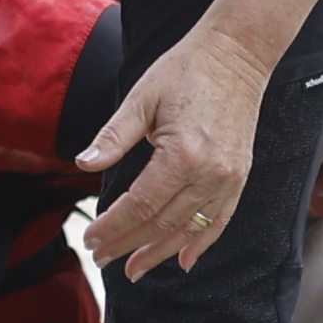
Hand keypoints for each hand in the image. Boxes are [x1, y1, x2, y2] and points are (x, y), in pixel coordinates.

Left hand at [78, 25, 274, 278]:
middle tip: (102, 257)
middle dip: (128, 244)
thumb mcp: (140, 98)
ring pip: (189, 229)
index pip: (139, 205)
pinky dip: (201, 243)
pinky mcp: (239, 176)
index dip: (113, 227)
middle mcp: (209, 173)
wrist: (237, 54)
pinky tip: (184, 260)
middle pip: (162, 223)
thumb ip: (113, 137)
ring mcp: (229, 178)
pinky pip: (219, 220)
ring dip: (160, 252)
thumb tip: (83, 164)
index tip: (91, 239)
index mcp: (182, 154)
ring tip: (134, 268)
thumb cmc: (186, 70)